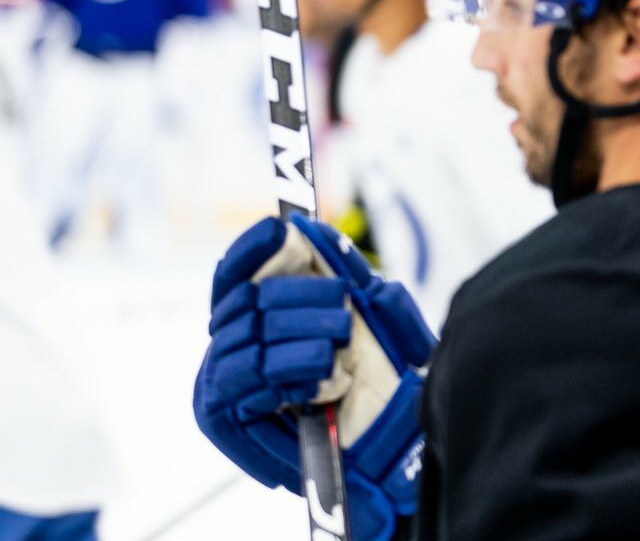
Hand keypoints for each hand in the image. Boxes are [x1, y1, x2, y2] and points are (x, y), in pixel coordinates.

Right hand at [193, 213, 436, 540]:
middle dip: (301, 298)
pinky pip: (249, 377)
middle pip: (248, 297)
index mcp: (255, 316)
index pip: (235, 271)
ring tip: (339, 346)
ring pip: (251, 334)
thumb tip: (312, 227)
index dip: (252, 248)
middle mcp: (228, 343)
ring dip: (303, 336)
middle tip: (343, 311)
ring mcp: (218, 377)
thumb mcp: (371, 318)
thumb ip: (344, 273)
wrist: (383, 451)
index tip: (281, 229)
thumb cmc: (378, 383)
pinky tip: (322, 379)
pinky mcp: (219, 412)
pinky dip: (291, 372)